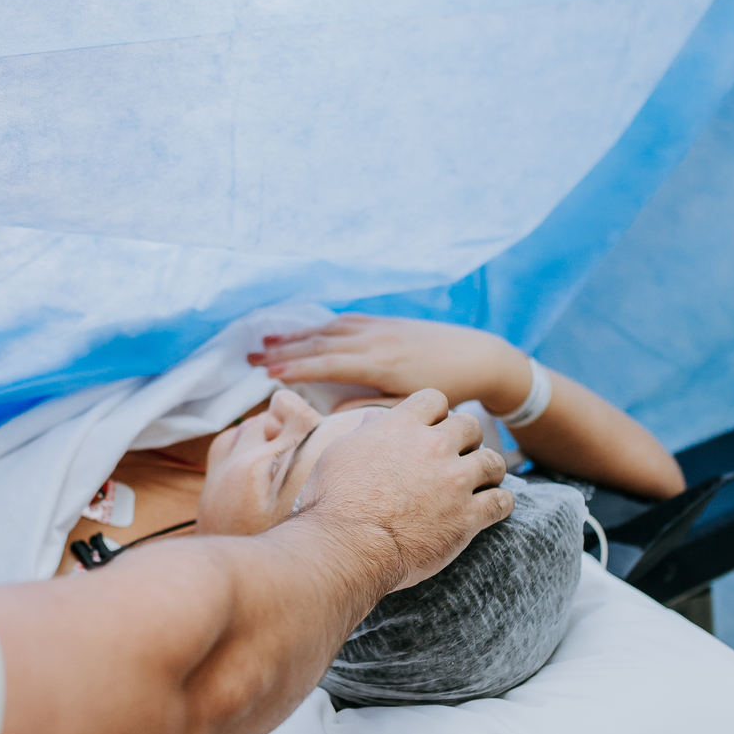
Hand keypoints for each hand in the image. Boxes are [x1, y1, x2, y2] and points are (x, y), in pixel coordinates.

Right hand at [249, 314, 531, 413]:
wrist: (482, 359)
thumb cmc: (450, 391)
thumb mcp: (411, 406)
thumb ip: (373, 408)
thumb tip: (337, 411)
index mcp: (379, 363)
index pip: (326, 363)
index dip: (294, 368)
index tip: (266, 375)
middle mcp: (376, 341)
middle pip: (319, 342)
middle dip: (283, 350)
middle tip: (250, 357)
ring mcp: (381, 329)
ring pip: (329, 330)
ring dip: (296, 336)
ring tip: (267, 340)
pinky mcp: (388, 324)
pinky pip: (346, 322)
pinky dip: (322, 327)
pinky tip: (308, 331)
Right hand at [296, 389, 512, 588]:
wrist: (346, 545)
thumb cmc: (332, 503)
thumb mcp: (339, 454)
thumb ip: (364, 433)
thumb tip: (372, 419)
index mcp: (401, 426)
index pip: (434, 399)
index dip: (437, 413)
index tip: (433, 429)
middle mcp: (433, 446)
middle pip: (470, 426)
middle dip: (467, 440)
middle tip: (459, 457)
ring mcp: (455, 481)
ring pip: (494, 462)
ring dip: (489, 470)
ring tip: (482, 483)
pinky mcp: (468, 516)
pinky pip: (502, 501)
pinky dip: (500, 503)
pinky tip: (492, 508)